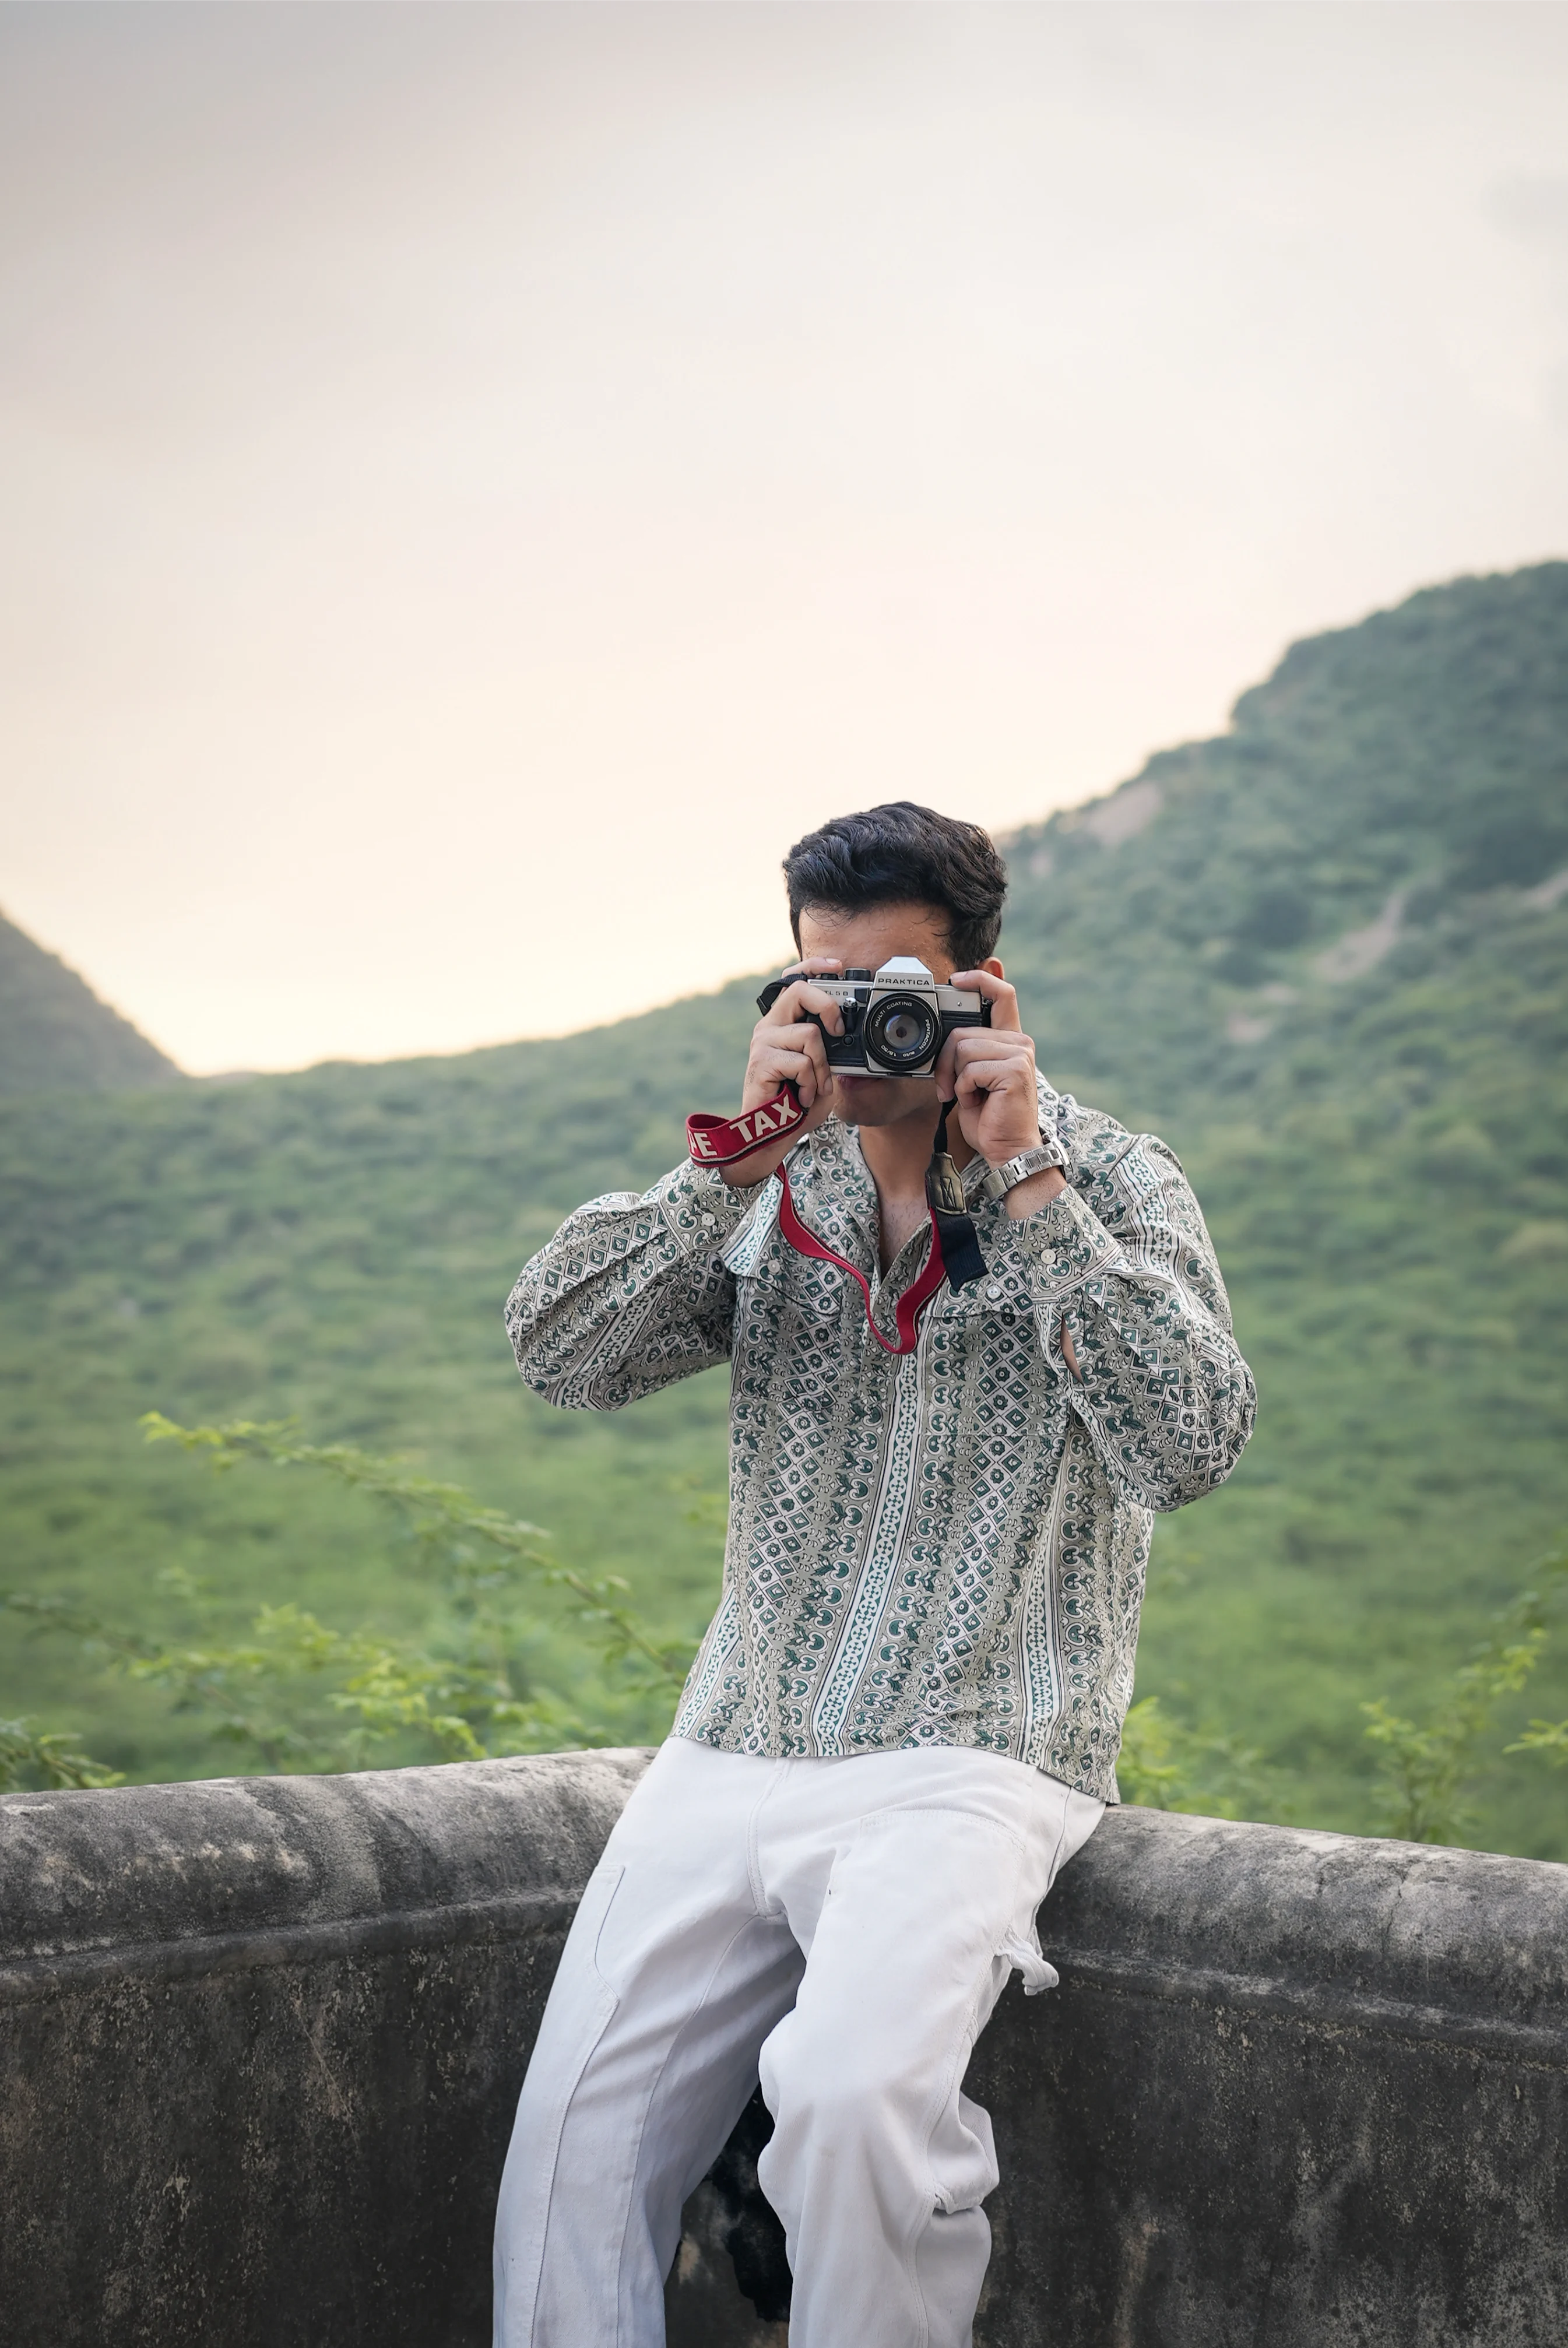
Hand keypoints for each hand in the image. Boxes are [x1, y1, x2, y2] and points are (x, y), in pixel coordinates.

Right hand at [721, 959, 843, 1184]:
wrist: (772, 1135)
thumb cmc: (796, 1104)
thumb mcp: (822, 1069)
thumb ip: (829, 1047)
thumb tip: (846, 1031)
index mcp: (783, 1023)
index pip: (792, 981)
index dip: (813, 966)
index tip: (836, 966)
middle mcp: (769, 1026)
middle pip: (799, 990)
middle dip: (827, 1006)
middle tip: (837, 1030)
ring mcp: (763, 1042)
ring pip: (809, 1033)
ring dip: (822, 1066)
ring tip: (815, 1085)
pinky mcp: (761, 1061)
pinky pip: (802, 1061)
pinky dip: (812, 1082)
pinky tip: (803, 1096)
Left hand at [936, 970, 1043, 1166]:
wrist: (1009, 1150)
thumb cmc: (990, 1117)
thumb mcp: (975, 1078)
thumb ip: (968, 1052)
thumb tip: (947, 1035)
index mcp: (1011, 1040)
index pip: (1002, 995)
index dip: (979, 980)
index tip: (956, 979)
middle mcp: (1019, 1043)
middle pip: (962, 1031)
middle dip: (945, 1061)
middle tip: (948, 1087)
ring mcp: (1019, 1055)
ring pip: (962, 1047)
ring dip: (953, 1077)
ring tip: (967, 1096)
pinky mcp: (1014, 1070)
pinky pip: (969, 1069)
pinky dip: (962, 1089)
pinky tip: (976, 1102)